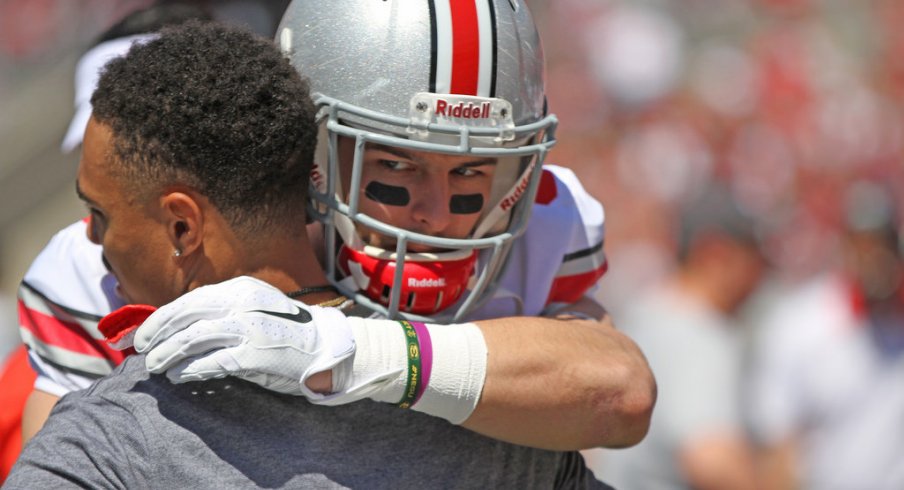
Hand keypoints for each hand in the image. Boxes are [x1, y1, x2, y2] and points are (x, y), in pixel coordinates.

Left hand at [133, 276, 354, 397]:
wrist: (327, 348)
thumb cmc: (289, 333)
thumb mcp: (258, 308)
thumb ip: (226, 311)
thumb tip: (183, 325)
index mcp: (242, 288)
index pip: (191, 299)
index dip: (162, 317)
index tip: (145, 333)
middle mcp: (243, 303)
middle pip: (185, 314)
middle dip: (157, 334)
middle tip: (141, 351)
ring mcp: (248, 328)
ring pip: (192, 338)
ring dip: (167, 354)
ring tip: (155, 367)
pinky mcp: (253, 354)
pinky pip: (210, 362)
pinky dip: (189, 370)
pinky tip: (179, 376)